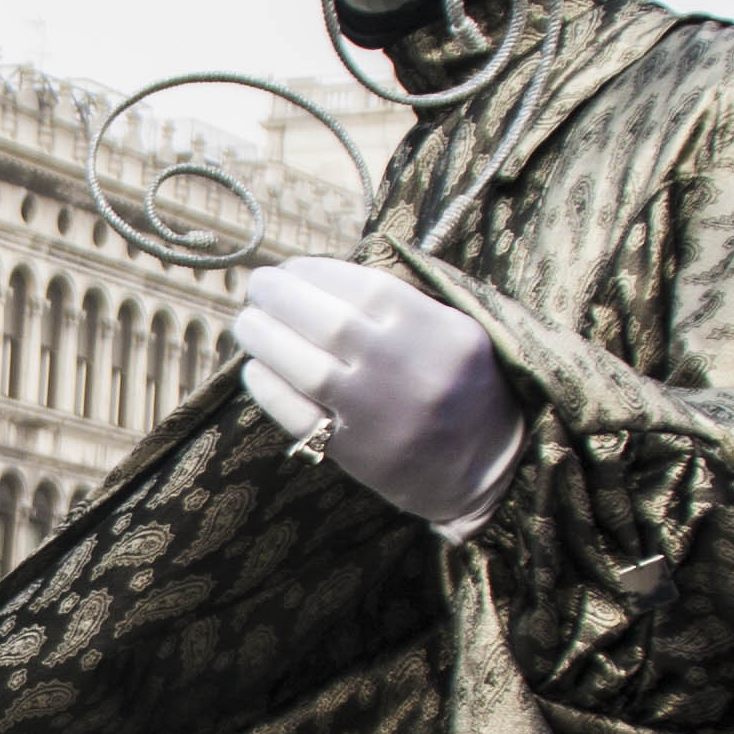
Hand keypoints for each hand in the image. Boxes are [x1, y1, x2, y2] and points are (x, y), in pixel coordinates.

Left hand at [233, 255, 524, 537]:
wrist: (486, 466)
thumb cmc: (464, 386)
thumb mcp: (454, 330)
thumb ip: (402, 301)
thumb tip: (322, 275)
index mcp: (436, 331)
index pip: (364, 286)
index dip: (317, 272)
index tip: (291, 267)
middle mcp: (405, 369)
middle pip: (328, 323)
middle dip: (280, 297)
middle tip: (258, 285)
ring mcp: (377, 413)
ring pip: (306, 368)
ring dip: (265, 338)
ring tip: (247, 321)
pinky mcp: (355, 452)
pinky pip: (298, 415)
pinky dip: (269, 388)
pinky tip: (255, 368)